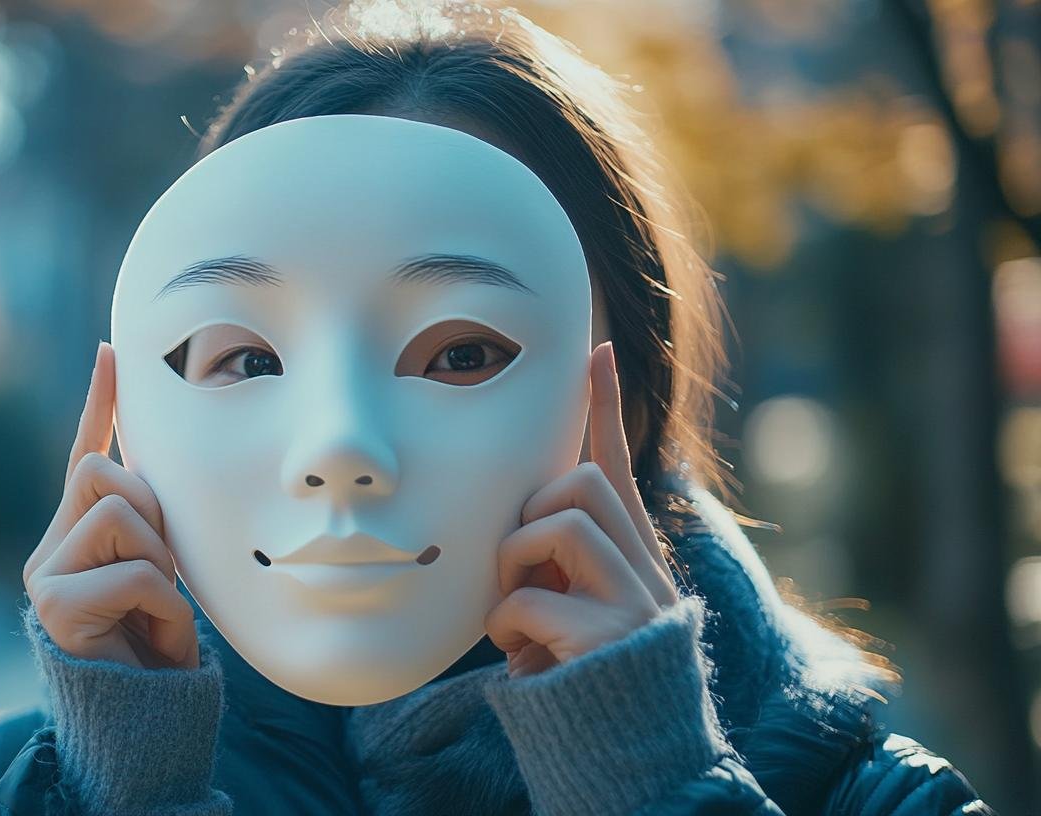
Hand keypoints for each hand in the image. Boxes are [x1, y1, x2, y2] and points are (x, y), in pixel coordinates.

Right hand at [22, 341, 200, 670]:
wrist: (142, 718)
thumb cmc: (155, 645)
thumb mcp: (160, 570)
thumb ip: (152, 523)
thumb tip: (163, 472)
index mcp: (76, 533)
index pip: (86, 454)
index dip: (100, 402)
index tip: (112, 351)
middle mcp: (49, 548)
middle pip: (103, 474)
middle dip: (150, 513)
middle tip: (160, 570)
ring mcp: (45, 575)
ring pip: (120, 515)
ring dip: (159, 562)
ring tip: (157, 609)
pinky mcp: (55, 605)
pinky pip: (136, 572)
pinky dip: (165, 605)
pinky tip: (156, 636)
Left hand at [484, 341, 681, 677]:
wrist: (639, 772)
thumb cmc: (592, 699)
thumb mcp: (577, 625)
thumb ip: (558, 577)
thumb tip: (515, 540)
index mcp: (637, 565)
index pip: (622, 470)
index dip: (605, 409)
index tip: (593, 352)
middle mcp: (648, 575)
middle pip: (584, 482)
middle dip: (536, 513)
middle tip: (525, 575)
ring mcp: (637, 604)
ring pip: (561, 523)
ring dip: (518, 567)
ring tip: (518, 621)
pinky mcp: (613, 638)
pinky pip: (529, 599)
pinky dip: (508, 627)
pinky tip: (523, 663)